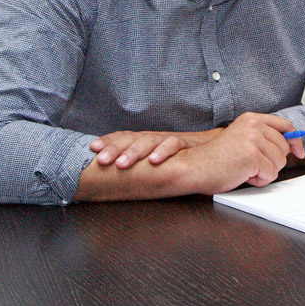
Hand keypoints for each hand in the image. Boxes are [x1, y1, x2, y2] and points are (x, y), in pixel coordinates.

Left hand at [91, 129, 216, 168]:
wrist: (211, 148)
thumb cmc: (178, 155)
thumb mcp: (154, 155)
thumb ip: (138, 160)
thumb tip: (113, 169)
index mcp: (144, 140)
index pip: (123, 136)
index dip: (108, 141)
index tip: (93, 147)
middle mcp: (154, 137)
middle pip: (132, 138)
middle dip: (115, 148)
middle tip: (101, 160)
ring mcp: (168, 139)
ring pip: (149, 141)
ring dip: (134, 152)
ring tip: (122, 164)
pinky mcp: (185, 144)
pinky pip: (173, 145)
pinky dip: (164, 152)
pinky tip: (154, 160)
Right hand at [177, 112, 304, 194]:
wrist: (194, 167)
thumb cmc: (216, 158)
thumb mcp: (242, 139)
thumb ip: (262, 138)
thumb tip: (289, 146)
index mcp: (252, 119)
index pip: (284, 125)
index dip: (295, 140)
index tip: (299, 151)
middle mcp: (254, 126)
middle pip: (284, 148)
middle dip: (273, 162)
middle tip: (252, 166)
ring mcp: (253, 140)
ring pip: (279, 163)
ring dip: (265, 172)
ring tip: (245, 170)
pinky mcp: (252, 155)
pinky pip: (270, 174)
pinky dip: (259, 180)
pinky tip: (244, 175)